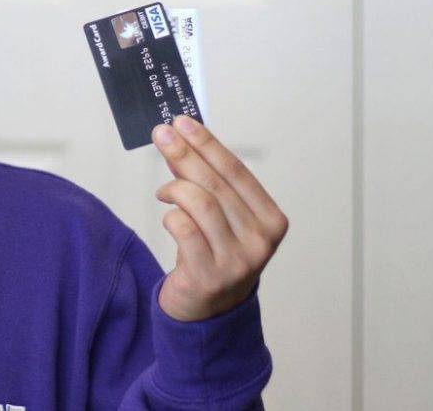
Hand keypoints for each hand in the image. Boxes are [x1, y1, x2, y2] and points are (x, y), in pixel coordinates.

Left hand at [151, 115, 288, 321]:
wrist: (210, 310)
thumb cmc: (215, 253)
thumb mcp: (220, 215)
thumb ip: (205, 181)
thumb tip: (180, 139)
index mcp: (271, 220)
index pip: (236, 171)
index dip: (208, 143)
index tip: (183, 122)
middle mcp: (260, 241)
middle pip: (216, 184)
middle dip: (185, 153)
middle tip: (162, 134)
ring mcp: (237, 261)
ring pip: (200, 203)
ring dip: (174, 188)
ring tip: (164, 191)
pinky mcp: (209, 275)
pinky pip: (183, 229)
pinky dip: (170, 216)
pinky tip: (168, 216)